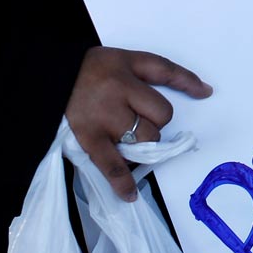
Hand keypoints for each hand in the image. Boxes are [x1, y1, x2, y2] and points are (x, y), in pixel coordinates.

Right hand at [65, 47, 212, 201]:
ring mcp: (103, 118)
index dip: (187, 84)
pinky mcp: (89, 139)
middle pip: (160, 115)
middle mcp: (117, 92)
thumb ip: (161, 71)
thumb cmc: (91, 69)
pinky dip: (122, 182)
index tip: (204, 93)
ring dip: (143, 143)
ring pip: (144, 140)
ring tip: (128, 135)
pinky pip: (112, 164)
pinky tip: (129, 194)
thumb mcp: (125, 58)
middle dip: (155, 119)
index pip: (166, 74)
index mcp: (126, 68)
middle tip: (138, 115)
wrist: (48, 78)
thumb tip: (204, 90)